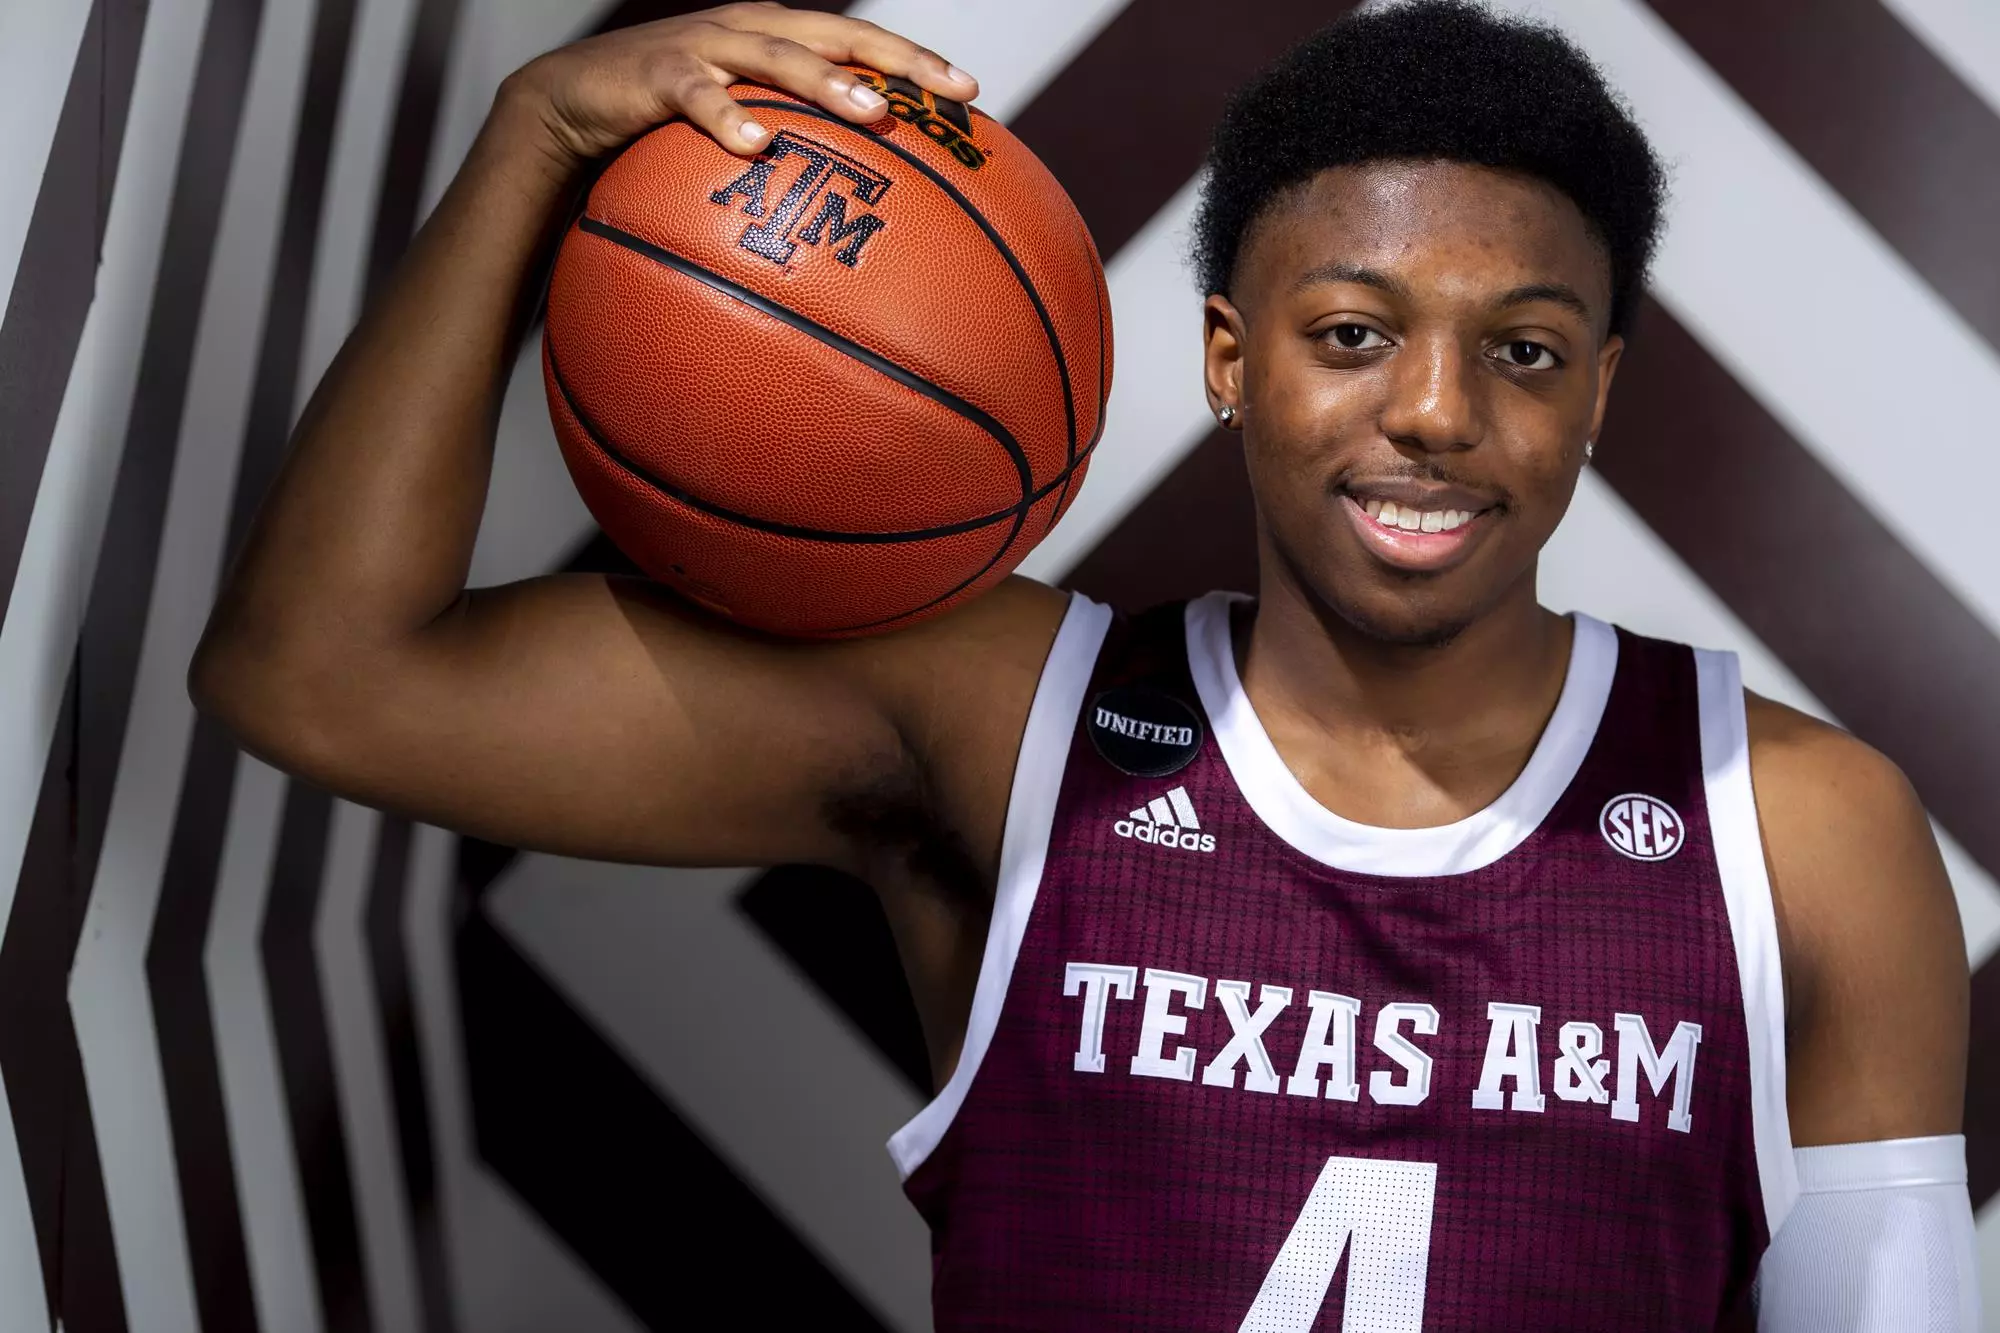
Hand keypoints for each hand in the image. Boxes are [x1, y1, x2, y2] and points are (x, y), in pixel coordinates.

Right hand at [501, 2, 978, 175]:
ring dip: (825, 81)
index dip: (914, 61)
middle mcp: (750, 29)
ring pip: (776, 54)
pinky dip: (725, 115)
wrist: (572, 99)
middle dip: (894, 59)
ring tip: (869, 109)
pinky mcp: (658, 72)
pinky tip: (754, 144)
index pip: (860, 42)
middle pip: (836, 35)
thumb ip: (790, 151)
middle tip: (945, 91)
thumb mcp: (740, 127)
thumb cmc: (667, 121)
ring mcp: (705, 45)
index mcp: (779, 37)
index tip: (972, 93)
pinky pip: (696, 93)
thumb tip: (854, 217)